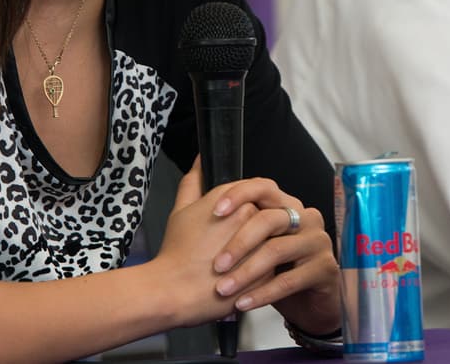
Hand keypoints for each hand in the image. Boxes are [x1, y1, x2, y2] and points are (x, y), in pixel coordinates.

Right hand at [145, 159, 262, 327]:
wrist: (174, 290)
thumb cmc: (177, 251)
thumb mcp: (182, 209)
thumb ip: (194, 181)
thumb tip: (200, 159)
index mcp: (236, 199)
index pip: (254, 194)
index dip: (241, 210)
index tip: (228, 226)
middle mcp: (253, 217)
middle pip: (266, 216)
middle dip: (253, 230)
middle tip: (229, 246)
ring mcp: (264, 243)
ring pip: (274, 240)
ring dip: (261, 250)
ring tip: (238, 264)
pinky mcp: (270, 272)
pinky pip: (275, 267)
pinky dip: (262, 272)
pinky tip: (242, 279)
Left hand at [208, 177, 341, 335]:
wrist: (305, 303)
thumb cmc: (272, 267)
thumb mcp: (244, 237)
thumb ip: (217, 202)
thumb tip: (199, 166)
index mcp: (285, 205)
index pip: (263, 187)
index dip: (238, 195)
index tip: (215, 211)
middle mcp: (305, 218)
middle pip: (270, 219)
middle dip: (239, 242)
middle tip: (217, 264)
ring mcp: (317, 242)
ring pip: (276, 250)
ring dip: (246, 272)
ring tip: (224, 288)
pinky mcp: (324, 269)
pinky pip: (289, 280)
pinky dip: (262, 293)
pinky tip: (242, 302)